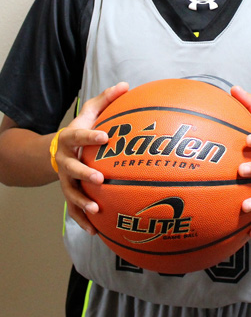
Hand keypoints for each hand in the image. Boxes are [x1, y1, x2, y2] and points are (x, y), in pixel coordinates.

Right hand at [55, 82, 128, 233]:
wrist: (58, 150)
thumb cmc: (82, 129)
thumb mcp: (90, 112)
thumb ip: (106, 99)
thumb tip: (126, 85)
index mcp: (69, 139)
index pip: (78, 137)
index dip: (90, 136)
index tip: (105, 136)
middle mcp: (64, 161)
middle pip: (71, 169)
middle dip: (84, 174)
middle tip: (100, 178)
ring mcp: (65, 180)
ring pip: (70, 193)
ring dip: (82, 202)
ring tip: (96, 210)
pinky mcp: (69, 193)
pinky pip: (74, 210)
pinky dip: (83, 220)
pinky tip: (95, 231)